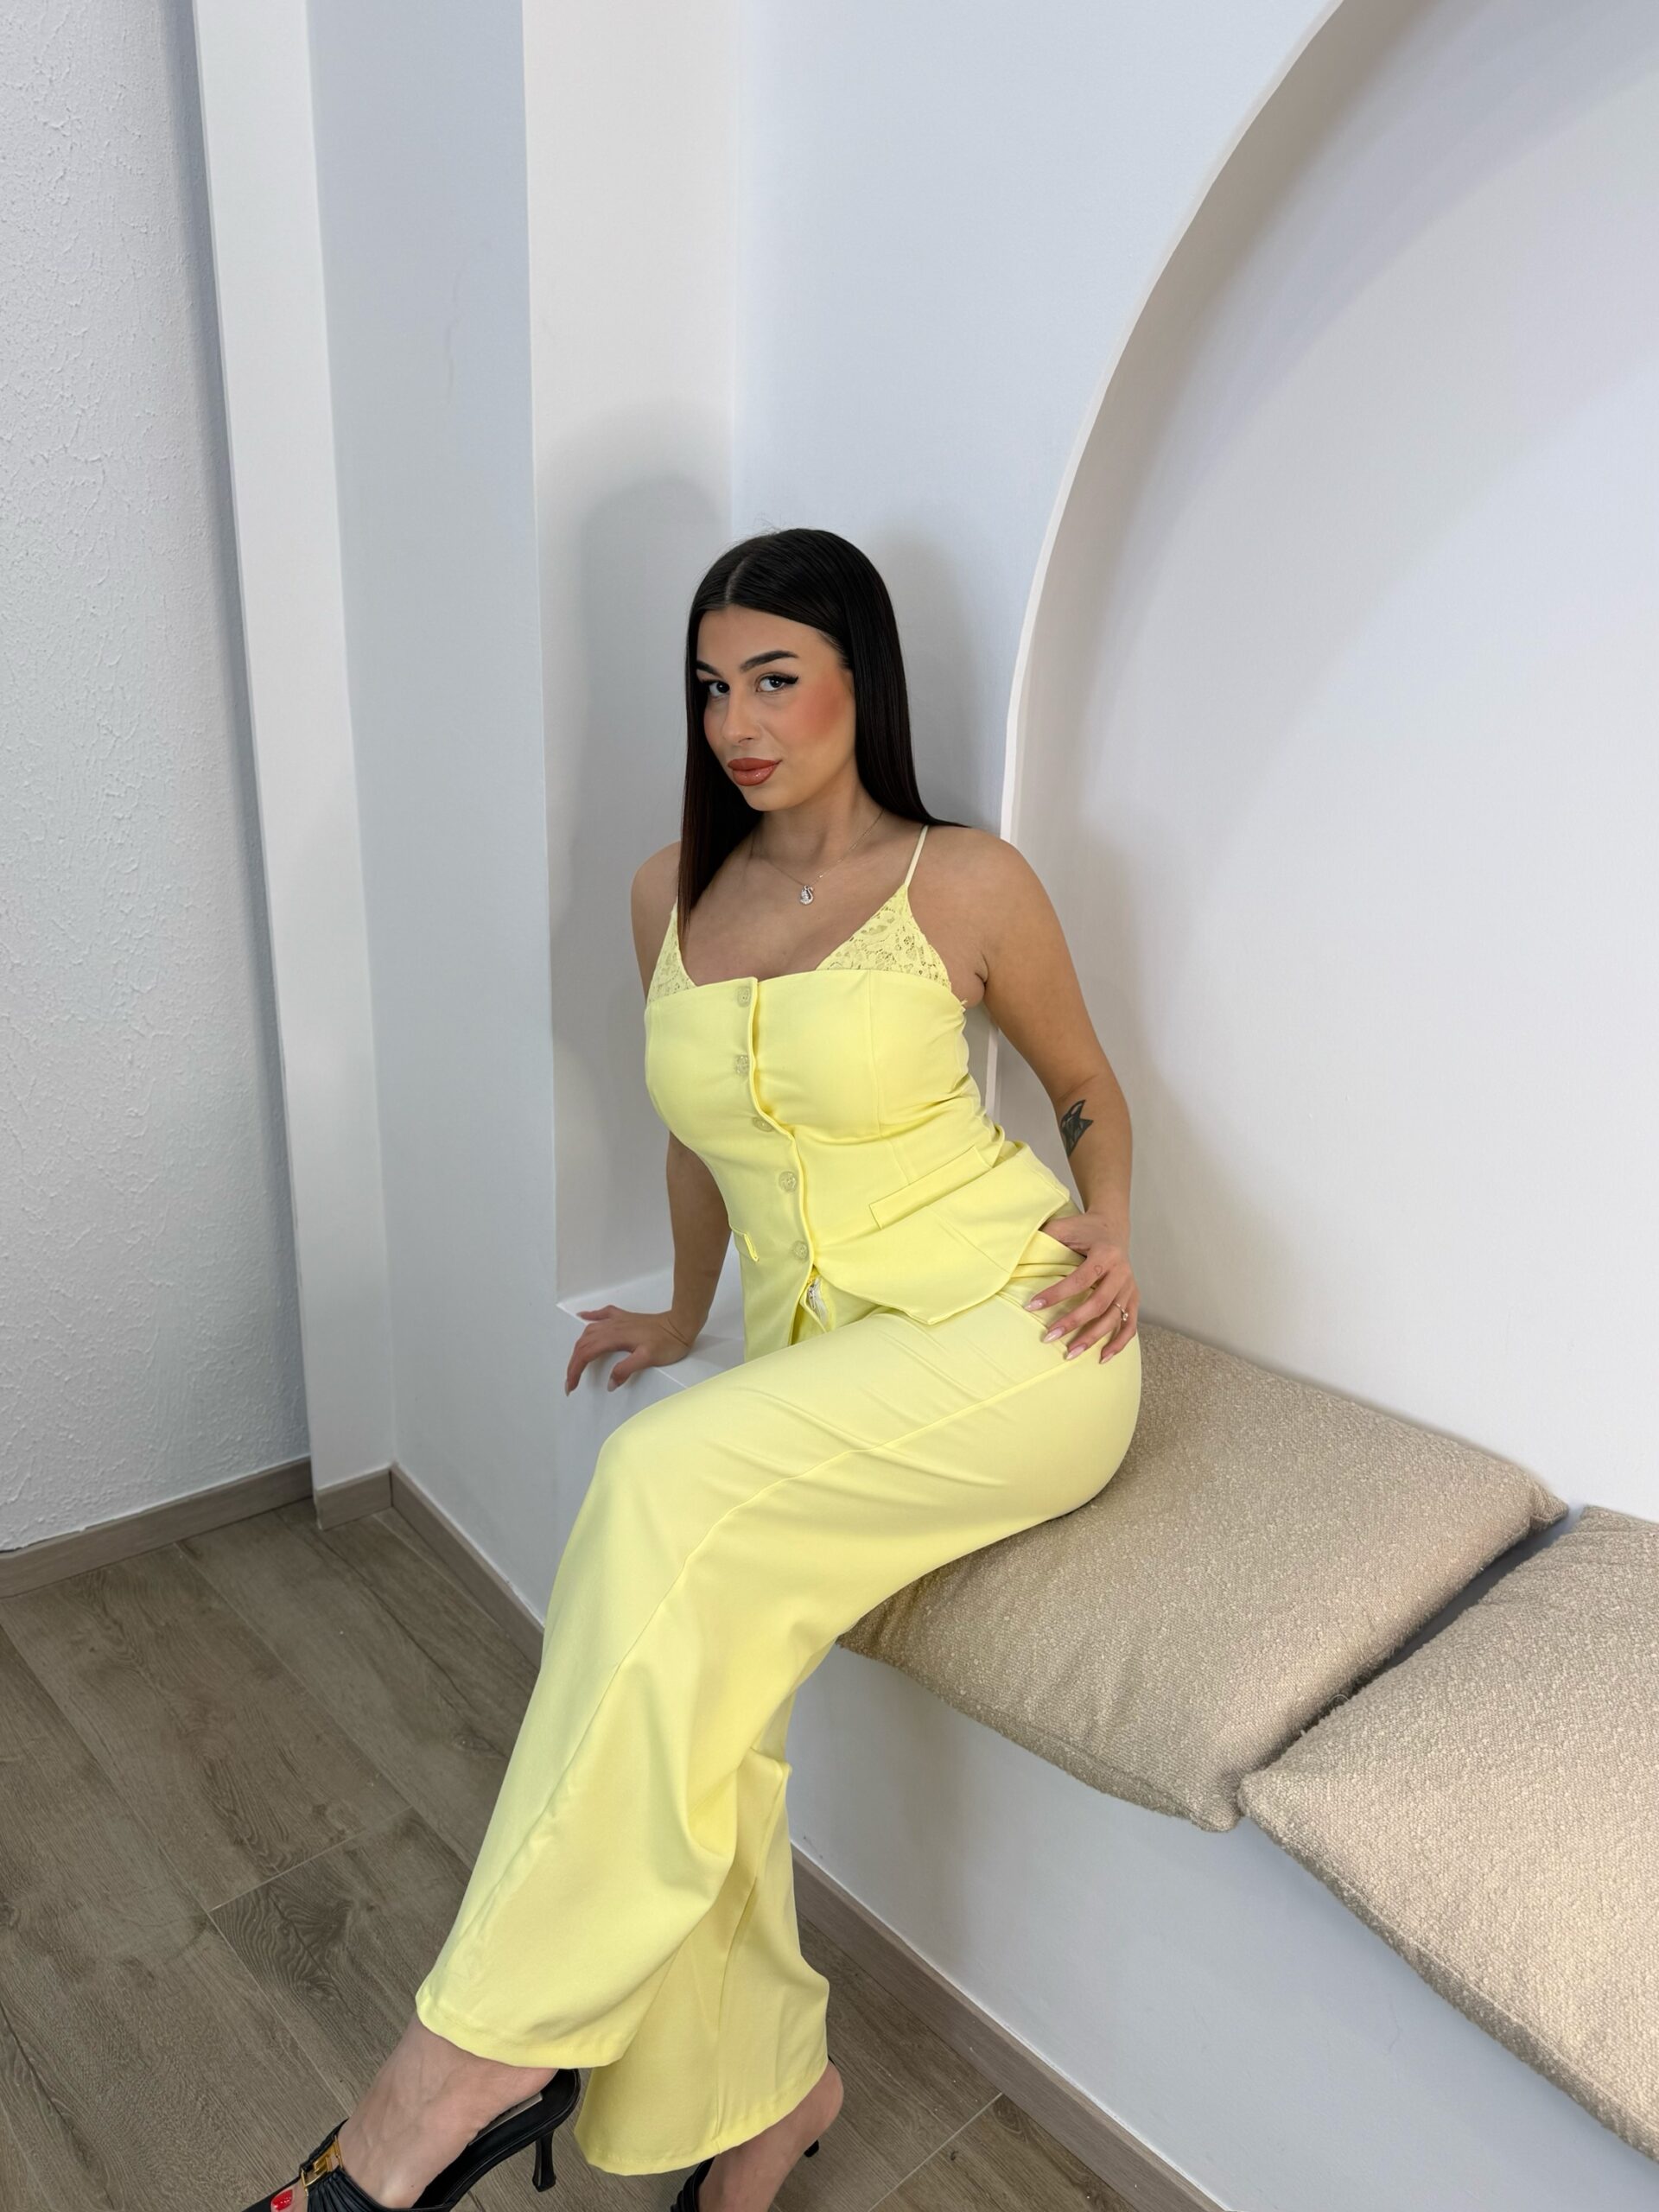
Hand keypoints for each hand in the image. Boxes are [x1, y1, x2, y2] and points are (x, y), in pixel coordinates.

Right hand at [565, 1305, 696, 1393]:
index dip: (575, 1370)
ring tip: (574, 1362)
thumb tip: (610, 1383)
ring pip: (589, 1331)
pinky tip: (583, 1316)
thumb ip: (626, 1370)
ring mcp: (618, 1321)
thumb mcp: (648, 1359)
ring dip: (578, 1347)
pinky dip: (589, 1317)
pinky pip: (602, 1315)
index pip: (586, 1354)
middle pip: (584, 1344)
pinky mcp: (625, 1318)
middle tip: (570, 1382)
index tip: (571, 1386)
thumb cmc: (668, 1343)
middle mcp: (612, 1327)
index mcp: (615, 1338)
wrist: (682, 1324)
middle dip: (573, 1363)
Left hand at [1027, 1212, 1138, 1362]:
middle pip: (1098, 1304)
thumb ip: (1046, 1238)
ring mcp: (1130, 1288)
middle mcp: (1122, 1272)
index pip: (1080, 1279)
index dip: (1056, 1294)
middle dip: (1073, 1322)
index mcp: (1105, 1253)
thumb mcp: (1064, 1227)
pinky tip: (1102, 1358)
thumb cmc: (1083, 1229)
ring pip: (1113, 1319)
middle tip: (1048, 1337)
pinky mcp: (1133, 1299)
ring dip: (1092, 1338)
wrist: (1111, 1228)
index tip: (1031, 1306)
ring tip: (1069, 1354)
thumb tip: (1015, 1253)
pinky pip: (1130, 1326)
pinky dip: (1118, 1344)